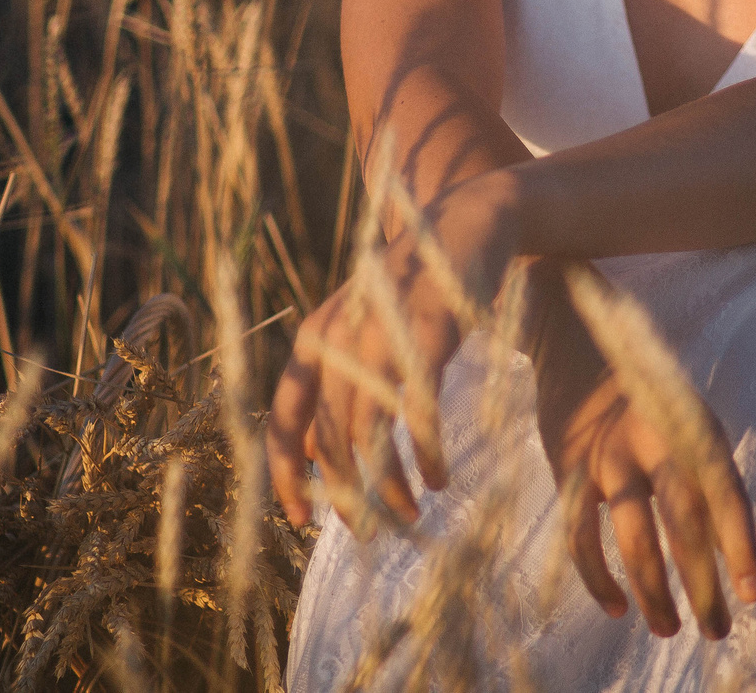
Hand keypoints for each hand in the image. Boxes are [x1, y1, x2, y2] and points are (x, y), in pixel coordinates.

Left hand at [267, 179, 514, 531]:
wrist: (471, 224)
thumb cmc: (416, 291)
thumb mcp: (365, 333)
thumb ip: (337, 387)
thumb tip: (312, 456)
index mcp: (316, 338)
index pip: (283, 419)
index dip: (286, 476)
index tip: (304, 520)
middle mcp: (338, 337)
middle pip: (329, 438)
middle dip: (348, 495)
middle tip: (370, 531)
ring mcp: (381, 336)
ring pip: (370, 434)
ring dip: (387, 485)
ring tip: (411, 514)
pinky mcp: (426, 337)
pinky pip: (416, 415)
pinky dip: (424, 454)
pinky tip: (438, 476)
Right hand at [532, 290, 755, 640]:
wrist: (575, 343)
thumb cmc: (647, 396)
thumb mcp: (685, 420)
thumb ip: (705, 477)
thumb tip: (732, 554)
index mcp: (692, 426)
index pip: (724, 492)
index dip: (741, 543)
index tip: (754, 593)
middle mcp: (653, 440)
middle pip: (683, 522)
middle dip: (703, 582)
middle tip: (718, 631)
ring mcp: (607, 455)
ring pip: (632, 536)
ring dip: (653, 590)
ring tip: (669, 628)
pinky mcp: (569, 469)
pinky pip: (581, 535)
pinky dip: (597, 576)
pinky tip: (617, 607)